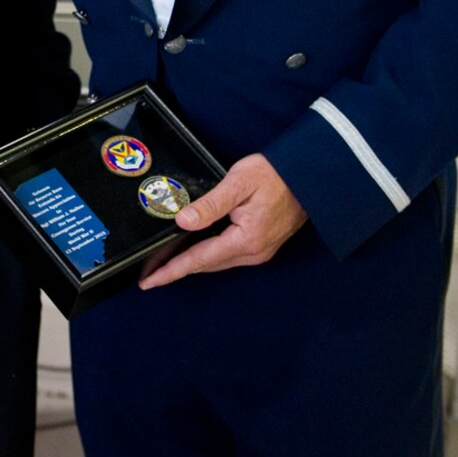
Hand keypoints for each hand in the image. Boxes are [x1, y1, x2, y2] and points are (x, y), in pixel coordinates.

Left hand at [139, 153, 307, 289]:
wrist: (307, 176)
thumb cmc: (276, 175)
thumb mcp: (238, 183)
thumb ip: (209, 205)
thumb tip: (182, 221)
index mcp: (246, 240)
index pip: (199, 259)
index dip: (171, 271)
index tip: (150, 281)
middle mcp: (253, 252)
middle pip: (206, 265)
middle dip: (176, 269)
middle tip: (150, 273)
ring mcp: (260, 251)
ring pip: (216, 261)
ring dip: (191, 263)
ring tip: (166, 264)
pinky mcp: (262, 245)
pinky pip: (228, 255)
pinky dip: (207, 255)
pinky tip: (194, 249)